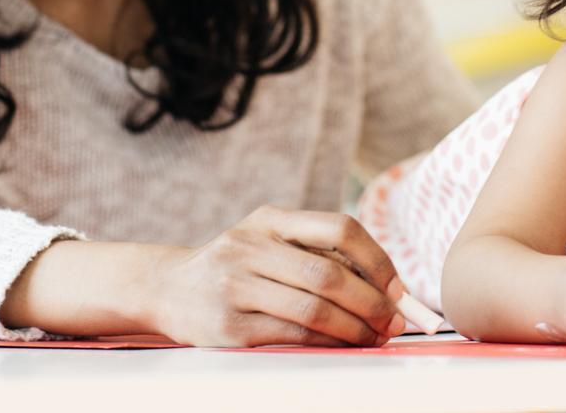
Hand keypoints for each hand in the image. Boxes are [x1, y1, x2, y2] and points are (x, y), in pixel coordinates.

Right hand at [146, 205, 407, 346]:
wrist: (167, 289)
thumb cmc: (237, 267)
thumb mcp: (268, 241)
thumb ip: (318, 253)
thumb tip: (389, 289)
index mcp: (270, 219)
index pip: (339, 228)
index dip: (377, 259)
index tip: (397, 288)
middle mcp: (251, 246)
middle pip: (329, 274)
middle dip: (372, 302)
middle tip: (395, 322)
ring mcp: (236, 285)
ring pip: (314, 309)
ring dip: (355, 328)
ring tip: (375, 337)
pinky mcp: (229, 326)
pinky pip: (293, 336)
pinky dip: (328, 343)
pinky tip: (343, 346)